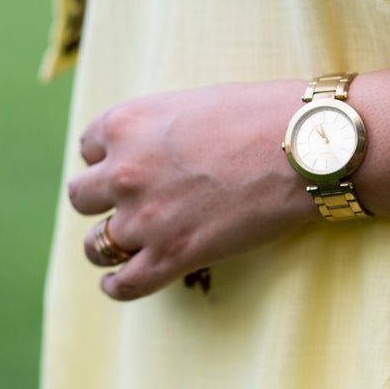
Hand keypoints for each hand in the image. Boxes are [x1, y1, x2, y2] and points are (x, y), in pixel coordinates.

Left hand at [67, 81, 315, 300]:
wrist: (307, 149)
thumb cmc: (265, 115)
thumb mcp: (196, 103)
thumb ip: (162, 127)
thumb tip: (160, 148)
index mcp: (126, 123)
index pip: (88, 147)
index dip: (109, 158)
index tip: (129, 166)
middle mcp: (124, 170)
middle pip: (81, 197)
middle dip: (103, 200)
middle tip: (132, 203)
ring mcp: (144, 218)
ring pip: (95, 244)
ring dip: (108, 245)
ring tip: (125, 247)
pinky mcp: (172, 255)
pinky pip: (122, 284)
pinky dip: (116, 286)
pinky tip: (120, 280)